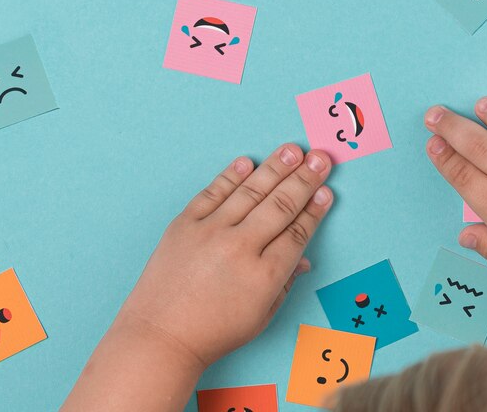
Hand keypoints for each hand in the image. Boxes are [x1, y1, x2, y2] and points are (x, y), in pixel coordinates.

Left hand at [64, 144, 333, 410]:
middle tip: (321, 158)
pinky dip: (231, 176)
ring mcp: (210, 232)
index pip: (298, 232)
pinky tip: (248, 162)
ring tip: (293, 150)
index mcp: (264, 275)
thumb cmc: (212, 333)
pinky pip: (213, 193)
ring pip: (251, 191)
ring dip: (275, 168)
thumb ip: (285, 284)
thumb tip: (303, 258)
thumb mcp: (260, 317)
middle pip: (281, 205)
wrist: (160, 336)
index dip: (315, 209)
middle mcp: (240, 248)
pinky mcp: (184, 224)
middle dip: (305, 179)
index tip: (326, 191)